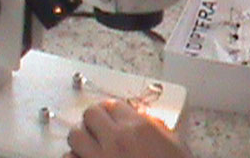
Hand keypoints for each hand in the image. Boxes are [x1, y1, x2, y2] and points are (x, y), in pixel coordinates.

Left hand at [65, 100, 191, 157]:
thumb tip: (143, 120)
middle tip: (99, 127)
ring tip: (88, 145)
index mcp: (139, 128)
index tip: (111, 115)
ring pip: (75, 135)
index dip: (112, 110)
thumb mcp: (174, 145)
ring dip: (81, 139)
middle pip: (90, 114)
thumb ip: (157, 128)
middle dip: (94, 120)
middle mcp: (116, 139)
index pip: (113, 104)